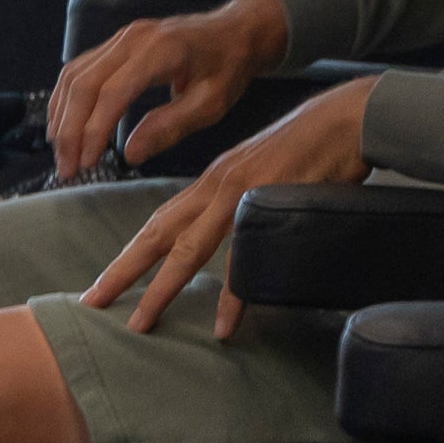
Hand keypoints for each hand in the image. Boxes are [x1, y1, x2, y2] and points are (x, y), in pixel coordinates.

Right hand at [46, 0, 292, 178]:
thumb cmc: (228, 67)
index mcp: (161, 51)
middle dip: (69, 131)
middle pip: (83, 85)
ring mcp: (120, 37)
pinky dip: (66, 101)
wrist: (235, 30)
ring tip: (63, 153)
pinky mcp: (114, 43)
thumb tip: (130, 154)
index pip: (111, 93)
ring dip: (62, 118)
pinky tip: (66, 126)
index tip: (86, 164)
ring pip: (73, 76)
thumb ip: (170, 127)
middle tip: (67, 168)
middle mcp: (133, 39)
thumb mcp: (211, 104)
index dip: (93, 132)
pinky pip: (78, 70)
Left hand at [80, 75, 379, 338]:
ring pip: (190, 249)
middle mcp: (218, 187)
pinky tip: (225, 324)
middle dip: (122, 271)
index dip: (129, 253)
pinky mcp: (273, 204)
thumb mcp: (262, 173)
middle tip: (93, 303)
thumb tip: (228, 236)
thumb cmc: (311, 147)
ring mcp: (243, 195)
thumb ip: (240, 203)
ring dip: (163, 289)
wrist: (350, 118)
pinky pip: (247, 259)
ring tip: (142, 322)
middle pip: (158, 235)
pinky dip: (236, 294)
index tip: (103, 283)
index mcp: (213, 182)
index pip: (160, 222)